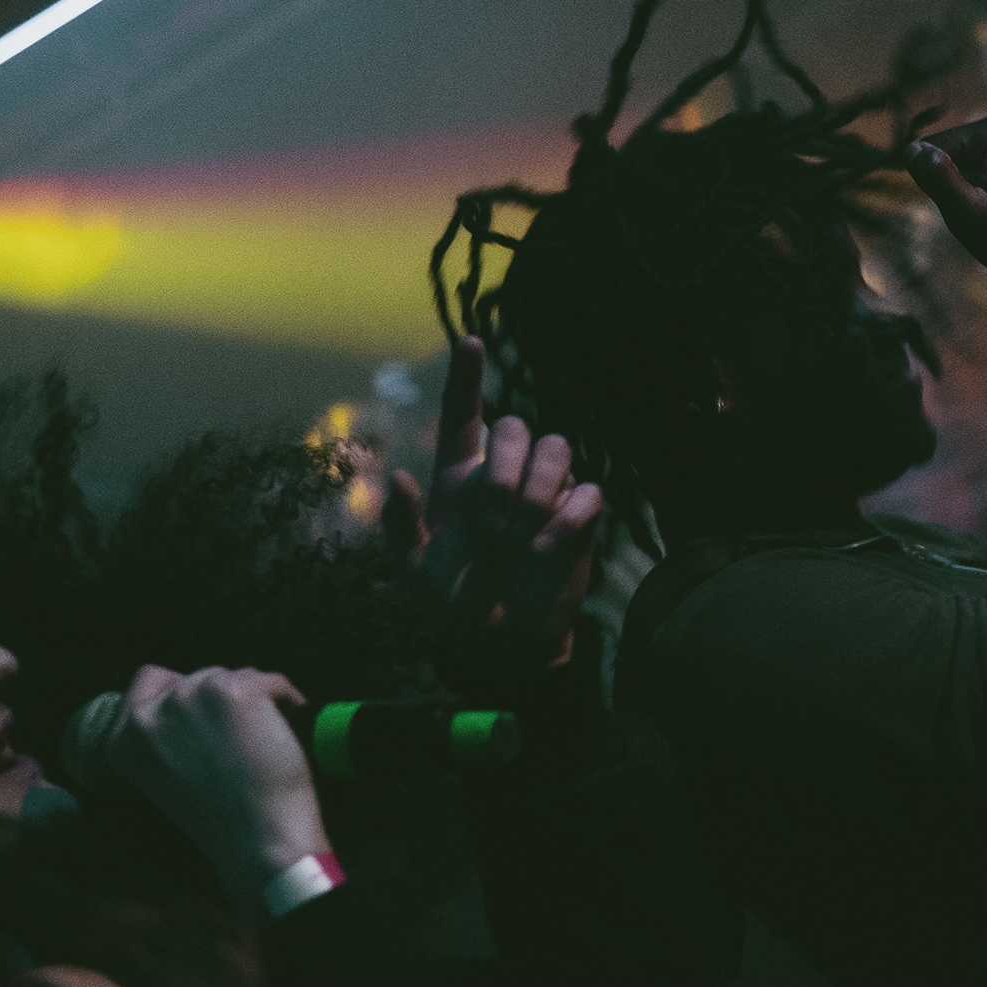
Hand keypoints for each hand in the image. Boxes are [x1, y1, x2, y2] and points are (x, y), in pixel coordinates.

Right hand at [111, 664, 329, 903]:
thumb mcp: (164, 777)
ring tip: (261, 743)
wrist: (257, 839)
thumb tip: (187, 699)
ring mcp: (192, 697)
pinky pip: (272, 681)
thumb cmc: (219, 817)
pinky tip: (288, 729)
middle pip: (197, 676)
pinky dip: (286, 699)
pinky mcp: (236, 690)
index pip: (147, 679)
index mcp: (123, 739)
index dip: (181, 693)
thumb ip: (163, 735)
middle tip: (240, 740)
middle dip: (221, 699)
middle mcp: (150, 712)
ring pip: (234, 675)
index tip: (206, 717)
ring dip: (253, 699)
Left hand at [407, 338, 601, 689]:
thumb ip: (400, 525)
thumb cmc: (451, 601)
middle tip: (491, 522)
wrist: (498, 643)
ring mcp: (545, 493)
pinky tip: (545, 549)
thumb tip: (397, 476)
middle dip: (504, 469)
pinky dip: (567, 518)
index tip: (470, 343)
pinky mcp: (579, 518)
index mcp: (459, 477)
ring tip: (520, 535)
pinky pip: (588, 492)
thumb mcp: (412, 570)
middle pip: (515, 427)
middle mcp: (504, 475)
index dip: (466, 377)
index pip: (463, 414)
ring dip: (536, 489)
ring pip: (557, 447)